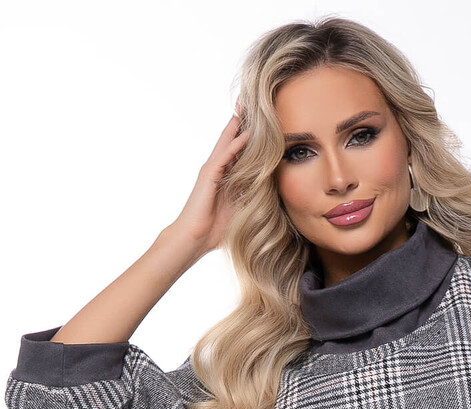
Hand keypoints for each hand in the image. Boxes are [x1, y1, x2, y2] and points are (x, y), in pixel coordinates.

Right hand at [170, 110, 251, 253]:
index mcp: (224, 175)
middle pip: (231, 139)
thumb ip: (251, 196)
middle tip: (251, 101)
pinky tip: (247, 134)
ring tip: (248, 106)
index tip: (260, 119)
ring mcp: (211, 170)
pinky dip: (236, 145)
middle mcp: (217, 168)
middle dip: (240, 121)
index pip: (238, 150)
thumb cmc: (215, 228)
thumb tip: (269, 193)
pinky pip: (224, 156)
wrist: (194, 238)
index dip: (247, 135)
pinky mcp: (208, 176)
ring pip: (227, 142)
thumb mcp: (240, 208)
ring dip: (238, 125)